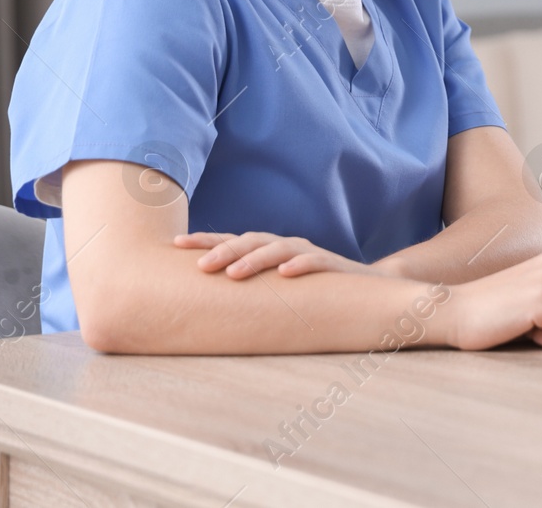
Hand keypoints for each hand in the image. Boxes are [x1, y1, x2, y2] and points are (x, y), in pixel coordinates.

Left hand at [174, 231, 387, 279]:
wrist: (366, 289)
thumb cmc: (309, 293)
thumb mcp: (274, 289)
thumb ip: (248, 288)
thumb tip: (200, 302)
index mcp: (268, 250)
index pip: (232, 239)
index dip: (206, 239)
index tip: (176, 244)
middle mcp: (286, 246)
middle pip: (251, 240)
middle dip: (224, 250)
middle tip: (200, 266)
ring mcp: (310, 253)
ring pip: (278, 249)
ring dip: (255, 259)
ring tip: (234, 273)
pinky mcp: (334, 267)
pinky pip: (316, 262)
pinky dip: (301, 265)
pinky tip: (286, 274)